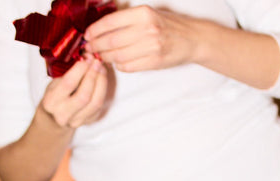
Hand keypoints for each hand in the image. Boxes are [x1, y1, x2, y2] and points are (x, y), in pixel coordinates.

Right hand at [39, 55, 110, 128]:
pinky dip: (103, 90)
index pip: (69, 84)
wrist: (54, 119)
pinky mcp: (88, 122)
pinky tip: (102, 79)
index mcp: (51, 101)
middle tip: (97, 62)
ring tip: (102, 69)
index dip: (80, 69)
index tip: (86, 58)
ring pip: (95, 103)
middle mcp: (63, 114)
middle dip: (93, 76)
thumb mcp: (54, 84)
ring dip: (101, 83)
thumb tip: (87, 59)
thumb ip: (68, 74)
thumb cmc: (54, 97)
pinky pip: (99, 106)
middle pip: (84, 96)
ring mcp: (76, 121)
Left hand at [84, 5, 199, 72]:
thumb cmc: (169, 26)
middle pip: (111, 41)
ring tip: (99, 56)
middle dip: (96, 46)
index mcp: (143, 14)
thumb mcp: (149, 14)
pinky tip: (117, 62)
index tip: (87, 35)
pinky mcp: (154, 62)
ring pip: (118, 56)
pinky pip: (128, 66)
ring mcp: (151, 48)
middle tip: (89, 48)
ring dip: (105, 57)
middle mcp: (147, 30)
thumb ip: (128, 19)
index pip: (111, 22)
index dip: (95, 30)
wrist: (192, 39)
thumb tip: (103, 27)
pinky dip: (119, 65)